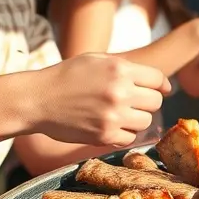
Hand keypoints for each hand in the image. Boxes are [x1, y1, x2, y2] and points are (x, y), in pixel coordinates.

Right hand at [32, 54, 169, 146]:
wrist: (37, 99)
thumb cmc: (66, 76)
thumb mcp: (97, 60)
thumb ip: (127, 67)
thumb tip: (161, 83)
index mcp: (120, 69)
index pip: (158, 79)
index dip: (160, 85)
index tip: (160, 90)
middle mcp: (120, 91)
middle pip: (155, 102)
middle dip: (147, 102)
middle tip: (133, 102)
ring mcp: (113, 115)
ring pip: (146, 121)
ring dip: (136, 119)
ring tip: (119, 114)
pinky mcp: (104, 135)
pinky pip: (130, 138)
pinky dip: (123, 134)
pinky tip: (110, 126)